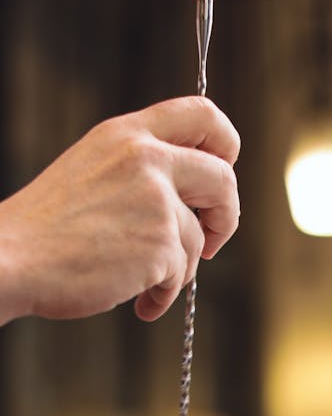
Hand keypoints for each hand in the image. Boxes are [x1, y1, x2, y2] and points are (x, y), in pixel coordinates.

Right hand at [0, 96, 239, 324]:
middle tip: (208, 244)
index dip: (226, 145)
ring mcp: (156, 200)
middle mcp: (146, 158)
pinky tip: (141, 301)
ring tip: (145, 284)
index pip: (203, 114)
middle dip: (225, 217)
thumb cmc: (48, 228)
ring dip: (178, 270)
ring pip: (197, 239)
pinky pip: (181, 275)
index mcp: (127, 134)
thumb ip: (141, 170)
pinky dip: (164, 294)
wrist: (14, 258)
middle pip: (224, 178)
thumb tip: (192, 195)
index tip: (219, 178)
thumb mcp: (93, 170)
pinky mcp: (161, 242)